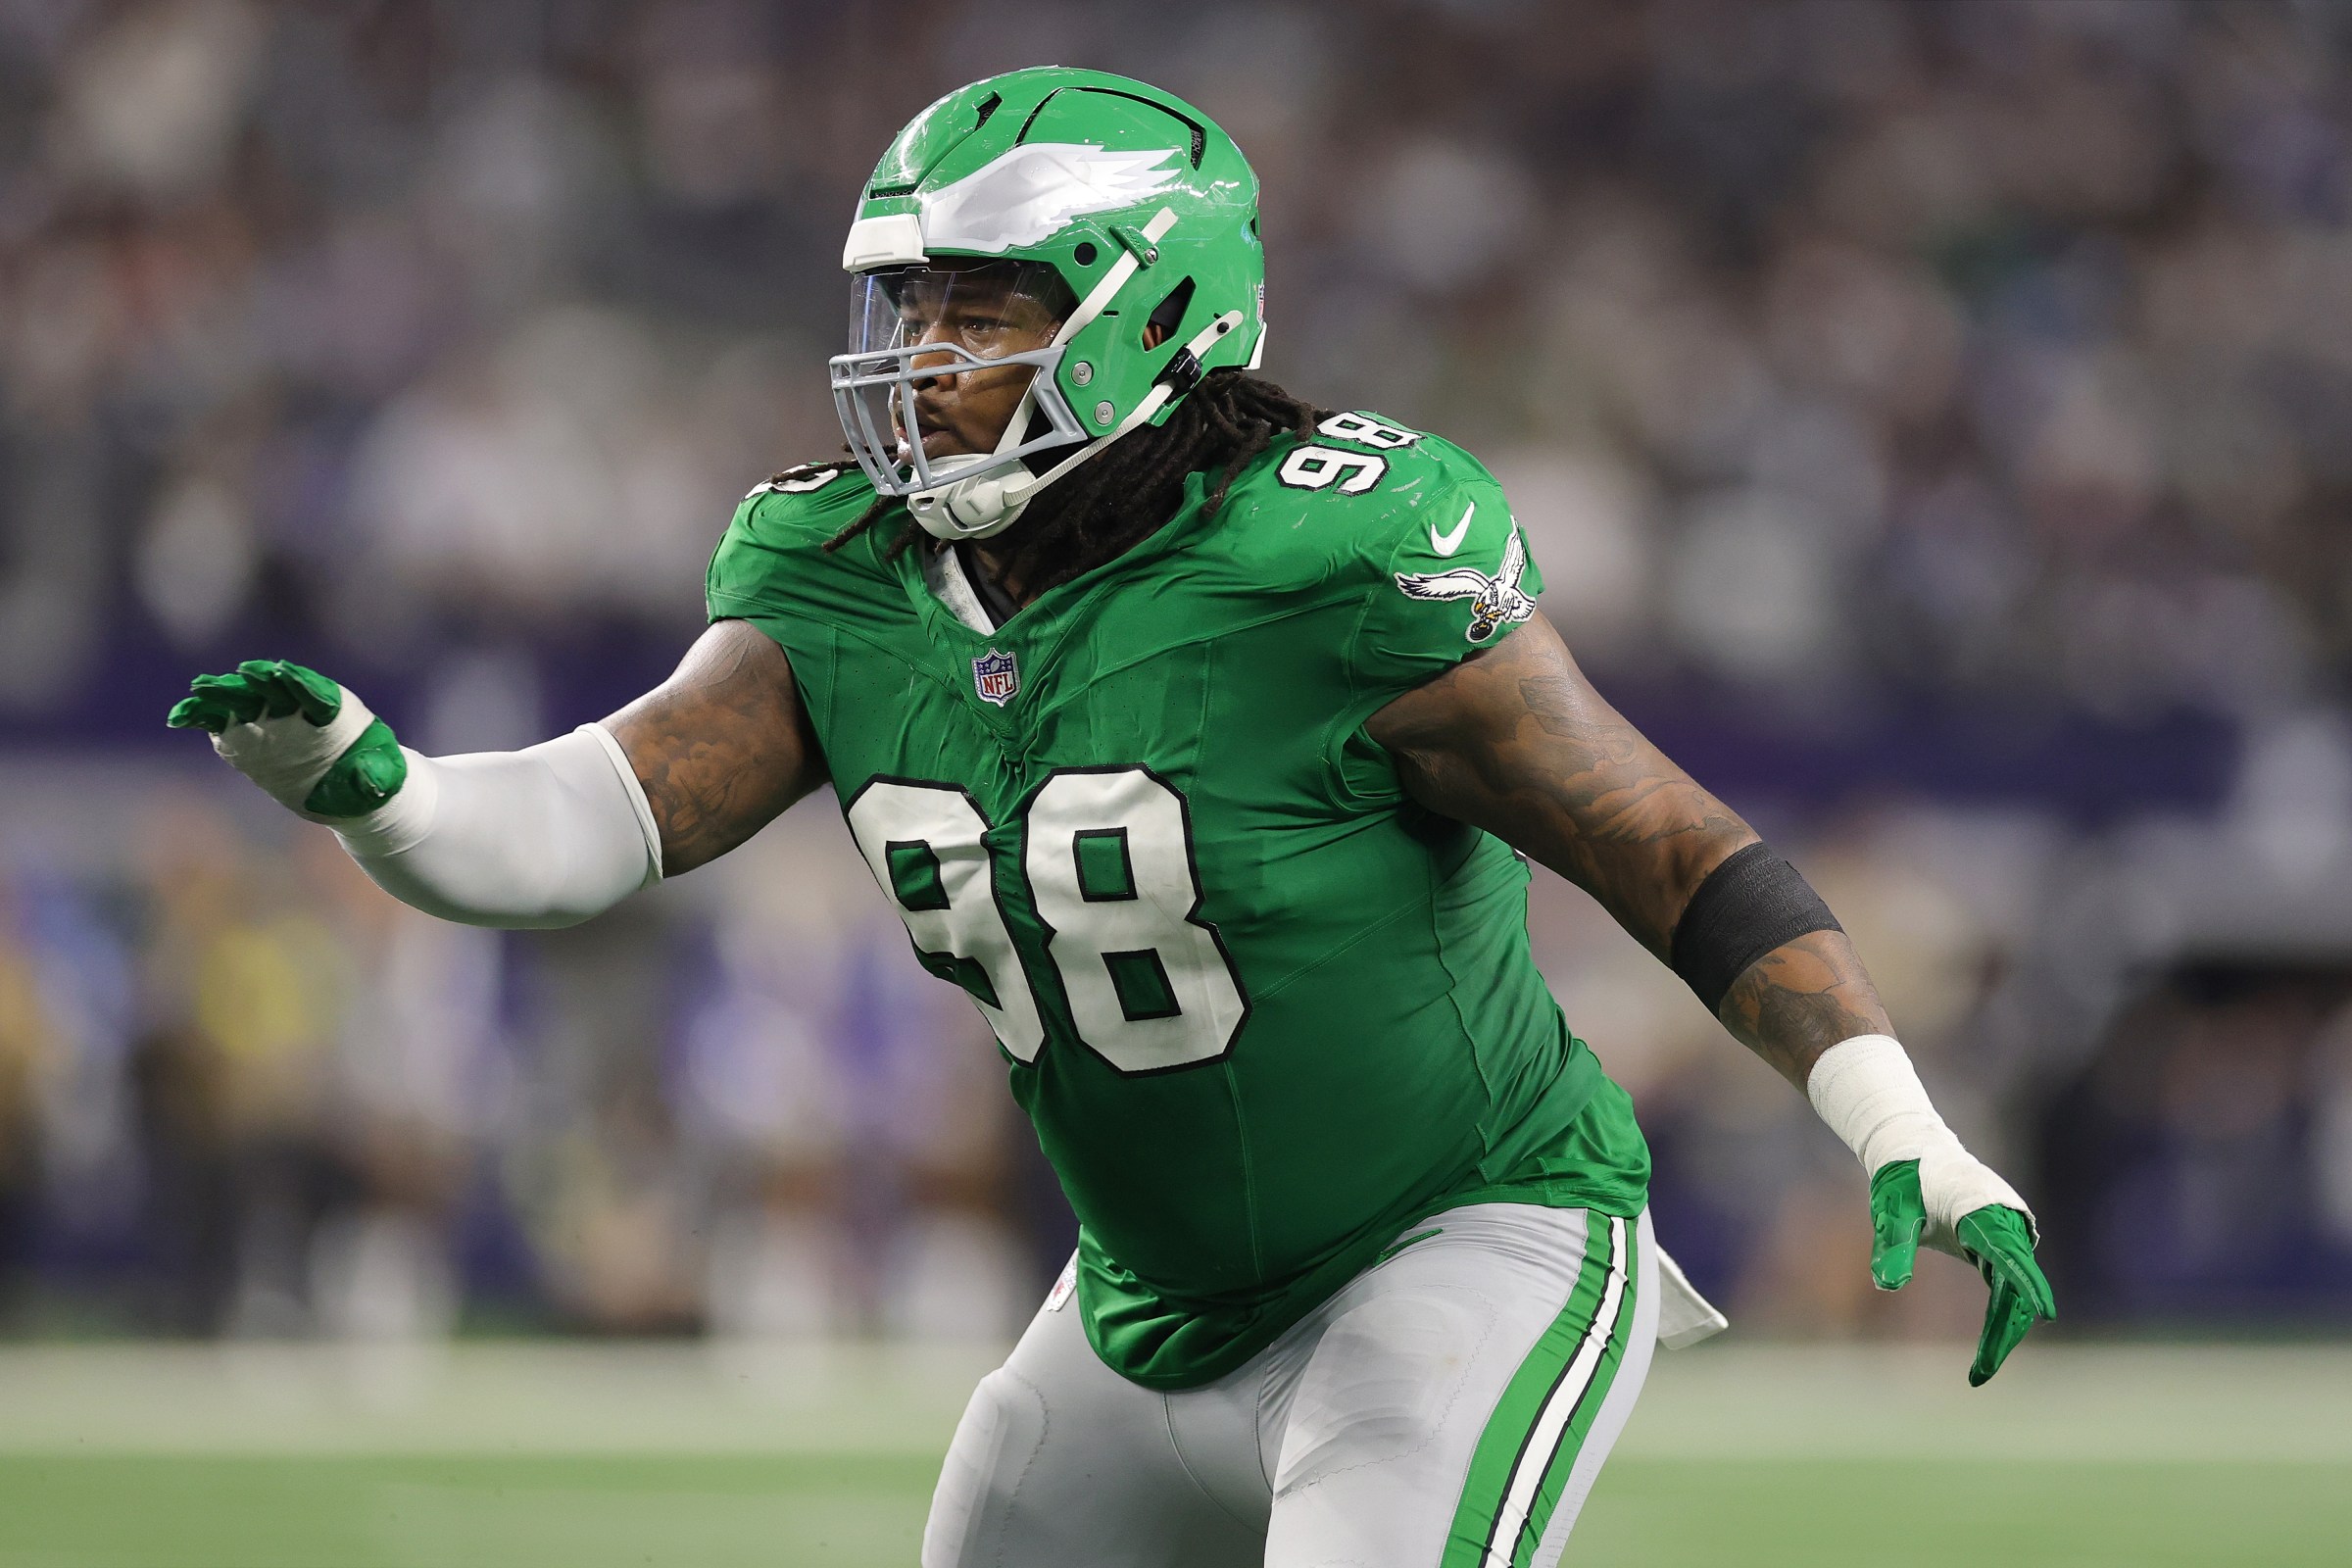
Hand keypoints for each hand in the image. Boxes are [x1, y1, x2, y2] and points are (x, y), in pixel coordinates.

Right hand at [167, 659, 406, 817]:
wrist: (347, 788)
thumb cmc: (370, 777)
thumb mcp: (380, 779)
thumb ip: (374, 776)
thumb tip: (372, 783)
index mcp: (334, 712)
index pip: (315, 692)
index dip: (299, 683)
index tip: (282, 672)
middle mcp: (298, 708)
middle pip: (274, 689)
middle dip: (256, 680)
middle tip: (239, 674)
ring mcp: (269, 720)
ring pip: (243, 700)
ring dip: (221, 693)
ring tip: (198, 691)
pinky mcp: (246, 735)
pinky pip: (220, 722)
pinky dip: (202, 717)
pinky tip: (180, 717)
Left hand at [1869, 1157, 2055, 1386]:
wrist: (1915, 1151)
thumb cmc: (1902, 1181)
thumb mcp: (1890, 1213)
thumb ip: (1891, 1247)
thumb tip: (1886, 1285)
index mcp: (1979, 1210)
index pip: (2007, 1252)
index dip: (2026, 1282)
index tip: (2043, 1313)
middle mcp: (2003, 1221)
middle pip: (2015, 1282)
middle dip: (2003, 1330)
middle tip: (1980, 1374)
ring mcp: (2006, 1231)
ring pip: (2014, 1287)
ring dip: (2003, 1328)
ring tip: (1980, 1371)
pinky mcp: (2000, 1242)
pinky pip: (2007, 1282)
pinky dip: (2001, 1313)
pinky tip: (1989, 1348)